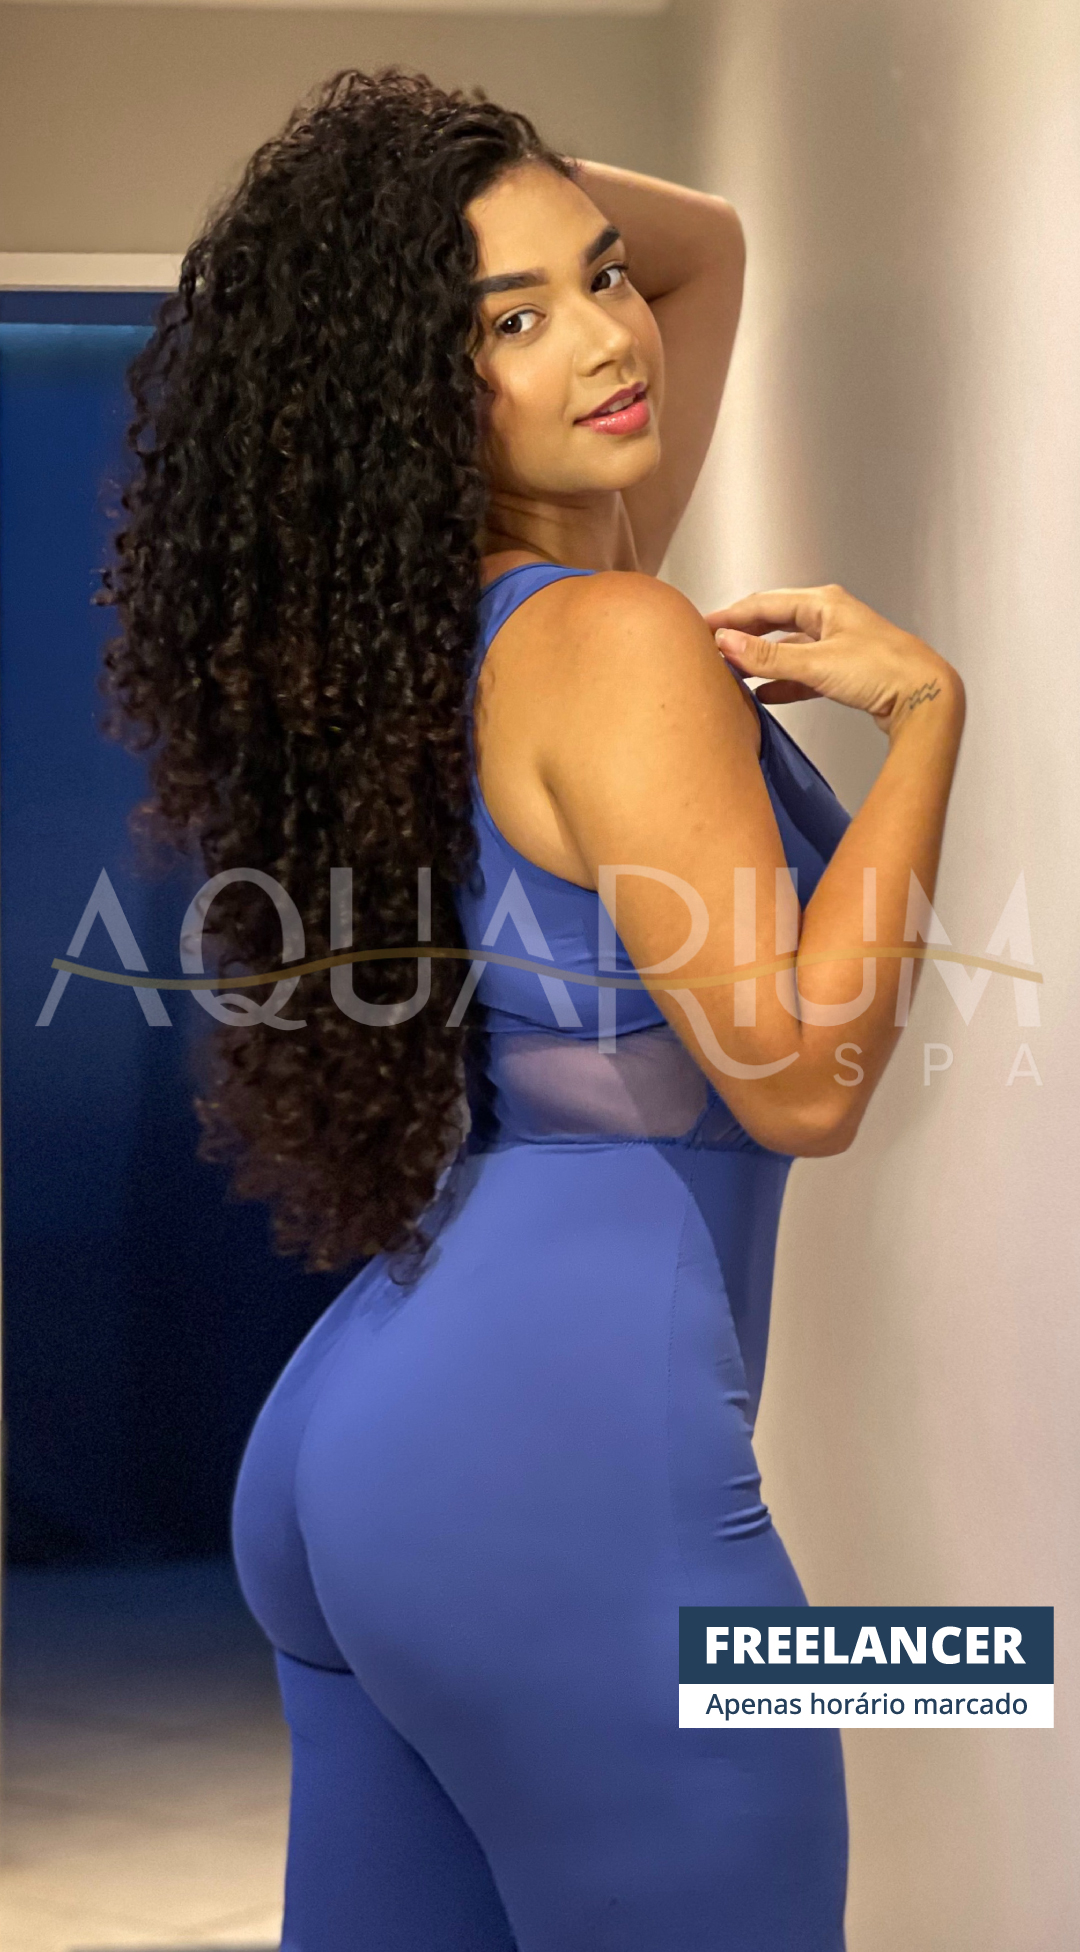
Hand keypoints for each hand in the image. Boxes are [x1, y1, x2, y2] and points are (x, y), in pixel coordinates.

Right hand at [704, 583, 962, 739]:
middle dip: (743, 635)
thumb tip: (726, 642)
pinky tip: (764, 696)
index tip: (701, 627)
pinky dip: (782, 683)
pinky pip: (802, 672)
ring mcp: (837, 644)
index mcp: (823, 604)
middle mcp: (830, 618)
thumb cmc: (883, 671)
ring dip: (760, 662)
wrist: (926, 697)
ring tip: (732, 674)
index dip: (730, 616)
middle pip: (774, 622)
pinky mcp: (844, 670)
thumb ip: (768, 658)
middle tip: (710, 648)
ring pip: (787, 649)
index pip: (764, 603)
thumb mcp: (817, 664)